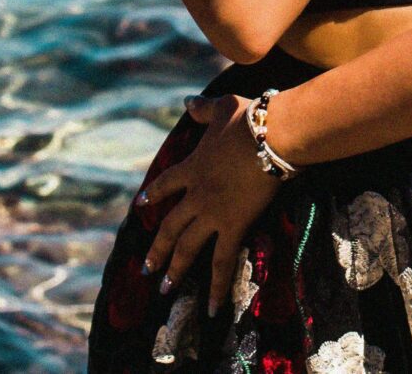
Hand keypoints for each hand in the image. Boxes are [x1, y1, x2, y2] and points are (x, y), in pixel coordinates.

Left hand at [135, 92, 282, 314]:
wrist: (270, 136)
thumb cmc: (249, 119)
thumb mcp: (222, 106)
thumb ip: (202, 108)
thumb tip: (188, 101)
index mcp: (192, 166)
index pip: (165, 185)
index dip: (153, 195)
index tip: (141, 205)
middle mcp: (196, 194)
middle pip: (169, 226)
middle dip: (157, 248)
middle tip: (146, 269)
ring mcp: (212, 213)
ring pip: (186, 248)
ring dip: (174, 270)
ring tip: (165, 289)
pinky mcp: (233, 226)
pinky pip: (221, 262)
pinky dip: (215, 287)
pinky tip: (211, 308)